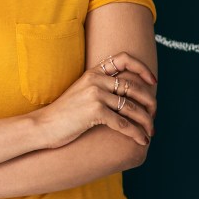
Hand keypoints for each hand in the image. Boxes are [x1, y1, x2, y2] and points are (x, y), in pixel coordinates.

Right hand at [32, 51, 156, 148]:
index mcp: (93, 72)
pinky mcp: (94, 112)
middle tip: (154, 114)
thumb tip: (126, 95)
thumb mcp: (82, 92)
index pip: (124, 58)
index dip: (142, 68)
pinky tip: (142, 140)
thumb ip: (101, 87)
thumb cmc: (64, 113)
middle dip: (150, 101)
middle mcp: (96, 80)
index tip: (153, 81)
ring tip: (150, 131)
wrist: (43, 126)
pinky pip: (123, 123)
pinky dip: (136, 133)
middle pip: (133, 86)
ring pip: (131, 107)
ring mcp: (95, 95)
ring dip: (145, 121)